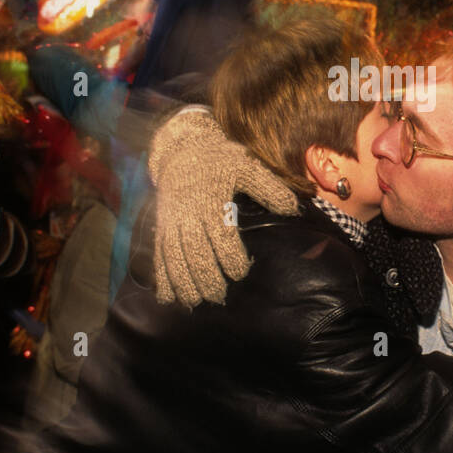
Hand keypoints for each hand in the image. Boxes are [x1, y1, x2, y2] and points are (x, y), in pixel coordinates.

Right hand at [147, 108, 298, 306]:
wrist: (181, 149)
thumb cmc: (220, 159)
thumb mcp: (247, 167)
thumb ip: (270, 188)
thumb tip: (294, 209)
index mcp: (211, 201)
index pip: (220, 234)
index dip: (229, 256)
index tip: (239, 272)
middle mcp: (188, 214)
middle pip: (194, 250)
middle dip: (205, 276)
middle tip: (218, 296)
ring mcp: (172, 222)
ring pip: (174, 257)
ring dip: (183, 282)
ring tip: (195, 303)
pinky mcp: (161, 227)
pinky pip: (159, 255)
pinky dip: (161, 278)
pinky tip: (168, 298)